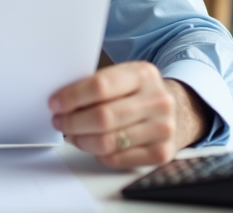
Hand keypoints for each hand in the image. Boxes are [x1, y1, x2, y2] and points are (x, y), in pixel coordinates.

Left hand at [49, 62, 208, 167]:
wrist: (177, 111)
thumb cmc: (140, 93)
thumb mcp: (124, 77)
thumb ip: (98, 84)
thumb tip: (60, 99)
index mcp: (144, 74)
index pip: (101, 86)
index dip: (72, 97)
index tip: (55, 103)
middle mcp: (157, 100)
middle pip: (102, 117)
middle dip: (72, 121)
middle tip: (59, 121)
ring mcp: (162, 128)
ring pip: (107, 142)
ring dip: (81, 140)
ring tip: (72, 133)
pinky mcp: (161, 153)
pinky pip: (116, 158)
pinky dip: (97, 154)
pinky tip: (92, 144)